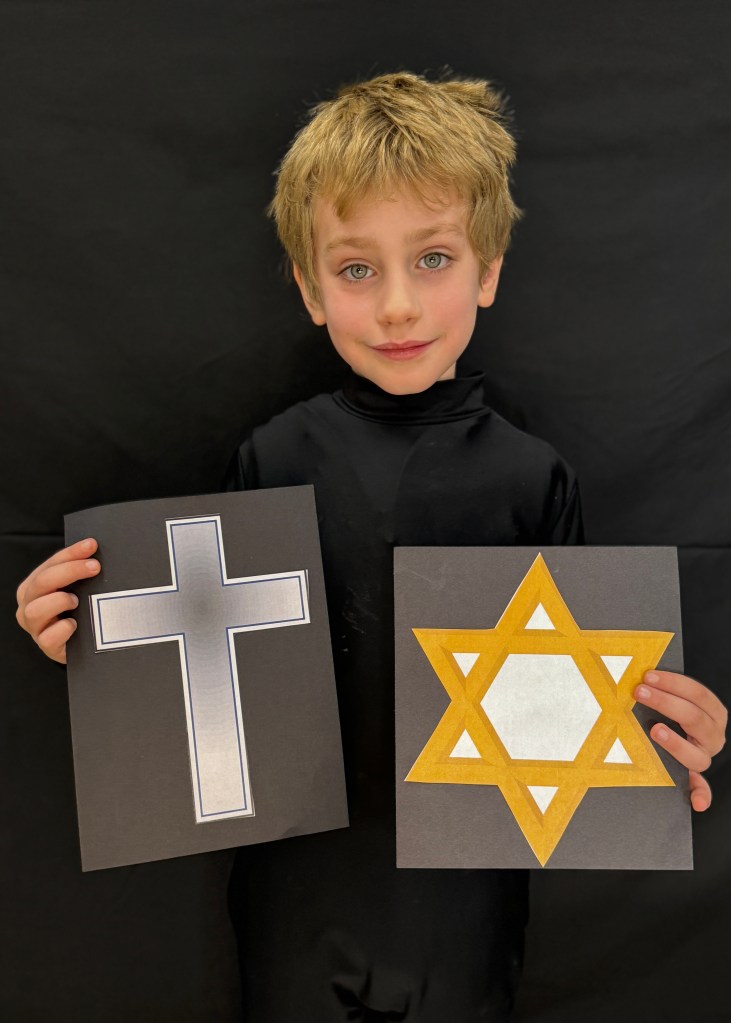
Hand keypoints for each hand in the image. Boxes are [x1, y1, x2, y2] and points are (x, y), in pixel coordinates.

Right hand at [16, 538, 100, 663]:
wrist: (81, 643)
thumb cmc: (78, 611)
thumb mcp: (78, 589)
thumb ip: (81, 573)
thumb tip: (98, 551)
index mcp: (34, 586)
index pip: (50, 564)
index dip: (71, 553)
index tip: (91, 545)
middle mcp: (29, 604)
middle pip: (42, 582)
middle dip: (69, 570)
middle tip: (94, 567)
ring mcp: (35, 627)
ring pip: (35, 610)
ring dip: (58, 600)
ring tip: (76, 601)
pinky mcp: (46, 646)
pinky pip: (47, 638)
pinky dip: (61, 629)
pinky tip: (74, 624)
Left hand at [634, 670, 727, 811]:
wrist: (683, 734)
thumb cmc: (673, 714)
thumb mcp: (676, 701)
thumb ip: (666, 690)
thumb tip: (644, 675)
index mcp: (713, 712)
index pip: (698, 694)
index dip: (674, 684)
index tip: (648, 676)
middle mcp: (713, 735)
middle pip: (694, 718)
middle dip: (665, 703)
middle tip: (639, 692)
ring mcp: (705, 756)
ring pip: (696, 752)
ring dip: (675, 743)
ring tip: (655, 730)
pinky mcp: (697, 777)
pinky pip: (702, 789)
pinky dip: (701, 795)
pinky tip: (697, 802)